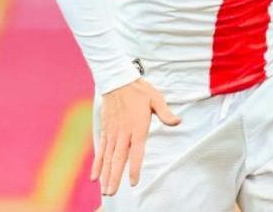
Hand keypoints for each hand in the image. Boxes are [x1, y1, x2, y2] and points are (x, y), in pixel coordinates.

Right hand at [91, 78, 180, 195]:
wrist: (117, 80)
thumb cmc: (139, 90)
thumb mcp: (156, 99)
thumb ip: (165, 113)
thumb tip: (177, 122)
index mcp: (137, 127)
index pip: (136, 152)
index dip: (134, 167)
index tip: (132, 182)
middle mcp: (123, 132)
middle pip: (118, 158)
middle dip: (115, 177)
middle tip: (111, 192)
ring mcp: (112, 132)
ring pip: (108, 157)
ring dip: (106, 174)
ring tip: (105, 189)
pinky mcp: (105, 130)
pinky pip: (101, 149)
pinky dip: (97, 163)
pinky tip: (95, 176)